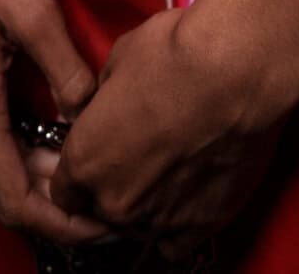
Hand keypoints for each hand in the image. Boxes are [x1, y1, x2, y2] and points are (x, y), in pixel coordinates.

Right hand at [0, 0, 118, 249]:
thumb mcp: (33, 8)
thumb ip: (65, 70)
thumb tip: (93, 121)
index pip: (14, 198)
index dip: (61, 221)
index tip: (107, 221)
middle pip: (3, 191)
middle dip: (56, 208)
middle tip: (113, 203)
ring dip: (41, 179)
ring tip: (97, 173)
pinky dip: (26, 149)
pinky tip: (65, 136)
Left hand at [47, 1, 290, 259]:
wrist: (234, 71)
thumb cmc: (173, 53)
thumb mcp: (117, 61)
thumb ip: (105, 100)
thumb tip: (110, 106)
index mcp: (85, 160)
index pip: (65, 190)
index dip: (81, 172)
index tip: (98, 155)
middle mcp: (115, 200)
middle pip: (102, 209)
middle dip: (114, 185)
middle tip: (141, 154)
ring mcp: (158, 219)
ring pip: (140, 226)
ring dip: (148, 205)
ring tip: (172, 170)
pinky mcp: (201, 226)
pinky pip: (177, 244)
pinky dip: (179, 227)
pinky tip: (189, 198)